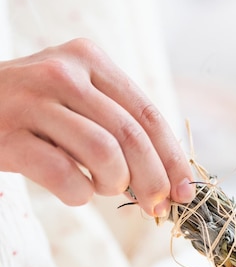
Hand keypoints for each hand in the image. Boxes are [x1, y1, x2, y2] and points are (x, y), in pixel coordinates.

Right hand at [0, 38, 194, 215]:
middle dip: (154, 179)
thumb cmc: (32, 107)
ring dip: (114, 183)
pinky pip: (62, 174)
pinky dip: (78, 194)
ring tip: (103, 188)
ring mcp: (32, 101)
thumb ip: (118, 123)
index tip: (186, 190)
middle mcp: (63, 72)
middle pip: (131, 134)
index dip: (172, 156)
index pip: (147, 112)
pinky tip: (74, 192)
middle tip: (157, 207)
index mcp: (89, 59)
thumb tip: (168, 178)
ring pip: (103, 152)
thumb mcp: (75, 95)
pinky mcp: (7, 135)